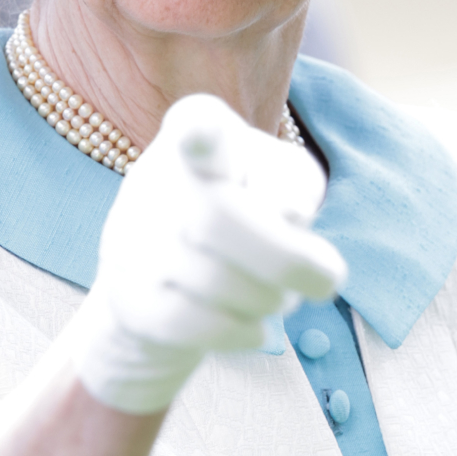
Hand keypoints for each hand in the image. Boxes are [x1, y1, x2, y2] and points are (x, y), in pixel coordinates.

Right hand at [72, 94, 346, 414]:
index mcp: (197, 129)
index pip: (194, 124)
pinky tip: (255, 326)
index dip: (198, 133)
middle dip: (286, 258)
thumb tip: (288, 213)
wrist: (168, 278)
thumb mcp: (280, 177)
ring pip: (216, 280)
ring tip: (277, 294)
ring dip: (271, 298)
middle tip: (328, 277)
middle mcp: (156, 176)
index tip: (199, 138)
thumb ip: (292, 180)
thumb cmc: (246, 209)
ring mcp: (133, 238)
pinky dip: (242, 331)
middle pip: (219, 218)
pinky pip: (196, 325)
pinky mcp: (128, 297)